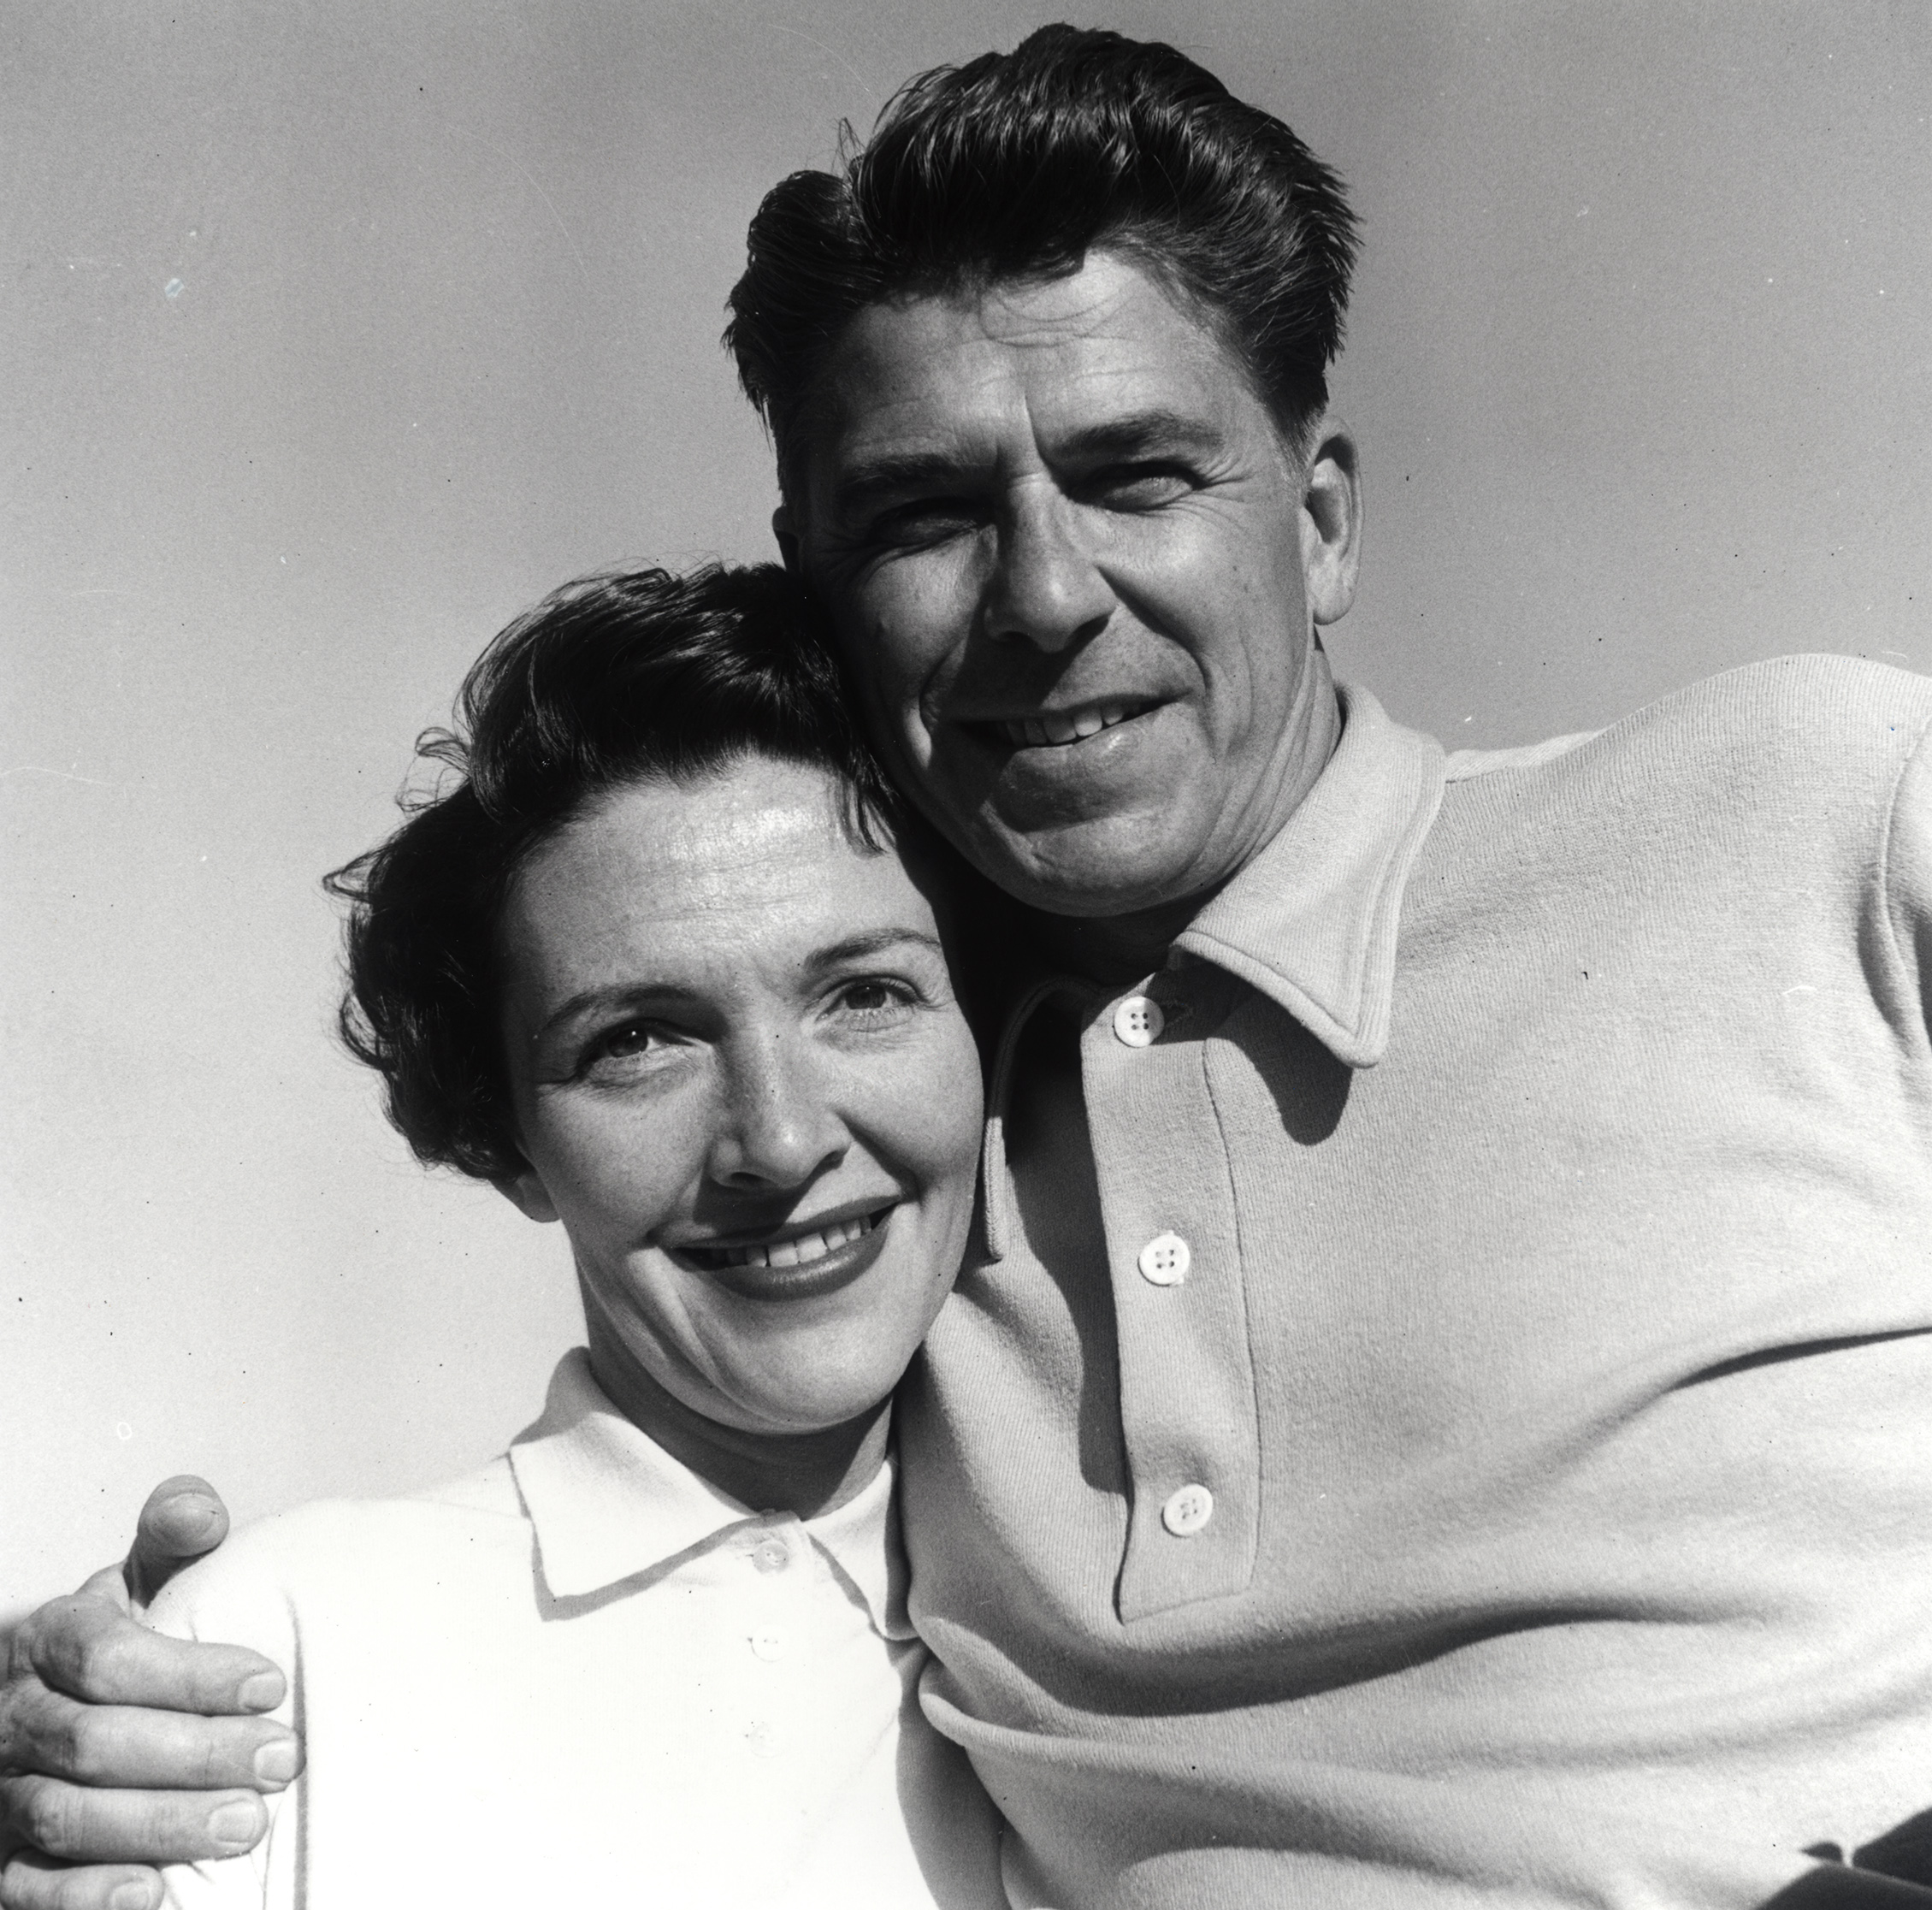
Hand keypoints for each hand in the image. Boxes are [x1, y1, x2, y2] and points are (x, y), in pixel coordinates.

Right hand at [0, 1479, 301, 1909]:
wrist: (47, 1705)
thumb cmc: (116, 1642)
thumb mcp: (141, 1579)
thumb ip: (174, 1537)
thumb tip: (201, 1510)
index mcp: (49, 1640)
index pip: (108, 1658)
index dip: (190, 1674)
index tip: (270, 1685)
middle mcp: (17, 1719)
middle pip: (96, 1743)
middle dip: (195, 1755)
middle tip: (281, 1760)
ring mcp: (4, 1793)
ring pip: (65, 1816)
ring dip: (159, 1826)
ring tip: (247, 1824)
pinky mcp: (4, 1860)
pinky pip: (29, 1888)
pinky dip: (87, 1897)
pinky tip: (154, 1895)